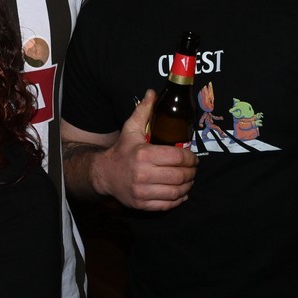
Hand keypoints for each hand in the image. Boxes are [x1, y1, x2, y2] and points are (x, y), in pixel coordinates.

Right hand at [94, 90, 197, 210]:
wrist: (104, 174)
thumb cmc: (122, 150)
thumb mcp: (130, 129)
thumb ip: (144, 111)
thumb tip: (152, 92)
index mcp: (143, 154)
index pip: (177, 157)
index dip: (190, 158)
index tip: (193, 157)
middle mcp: (143, 174)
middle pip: (180, 175)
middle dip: (192, 172)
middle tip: (193, 169)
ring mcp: (142, 191)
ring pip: (176, 191)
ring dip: (188, 185)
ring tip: (189, 179)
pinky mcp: (142, 204)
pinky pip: (168, 204)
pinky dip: (178, 199)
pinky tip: (181, 192)